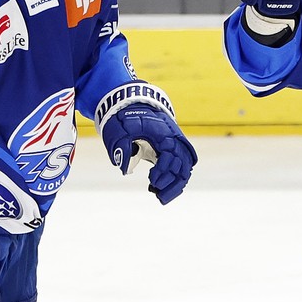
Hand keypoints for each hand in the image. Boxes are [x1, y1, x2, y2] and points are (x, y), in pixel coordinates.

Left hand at [97, 82, 197, 204]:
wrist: (131, 103)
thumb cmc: (124, 116)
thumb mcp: (118, 129)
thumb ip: (121, 147)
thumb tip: (125, 168)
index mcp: (163, 132)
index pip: (171, 155)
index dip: (163, 170)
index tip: (151, 180)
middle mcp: (173, 139)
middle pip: (182, 165)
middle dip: (172, 183)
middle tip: (157, 195)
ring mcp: (174, 144)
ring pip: (184, 168)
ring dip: (175, 184)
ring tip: (162, 197)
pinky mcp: (170, 149)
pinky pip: (180, 166)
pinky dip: (175, 178)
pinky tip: (164, 189)